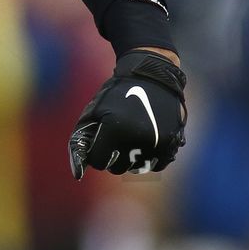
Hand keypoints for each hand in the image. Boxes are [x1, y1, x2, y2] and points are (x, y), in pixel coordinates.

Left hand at [68, 49, 186, 178]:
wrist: (152, 77)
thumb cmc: (117, 94)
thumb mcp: (93, 111)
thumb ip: (81, 140)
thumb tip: (76, 172)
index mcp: (115, 130)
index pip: (98, 161)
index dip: (96, 153)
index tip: (99, 142)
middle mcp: (137, 140)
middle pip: (118, 168)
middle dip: (113, 157)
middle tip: (115, 139)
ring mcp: (157, 144)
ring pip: (138, 168)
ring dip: (131, 158)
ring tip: (130, 138)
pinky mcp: (172, 144)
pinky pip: (157, 165)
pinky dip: (150, 158)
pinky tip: (145, 141)